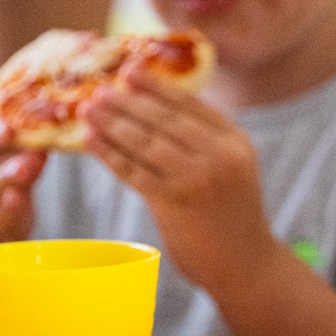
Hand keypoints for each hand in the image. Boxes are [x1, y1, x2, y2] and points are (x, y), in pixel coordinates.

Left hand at [81, 69, 269, 290]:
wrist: (245, 265)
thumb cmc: (233, 215)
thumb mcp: (235, 168)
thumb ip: (208, 141)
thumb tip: (161, 107)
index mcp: (235, 141)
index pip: (191, 104)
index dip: (157, 86)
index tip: (131, 71)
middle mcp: (219, 155)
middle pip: (164, 119)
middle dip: (129, 100)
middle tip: (101, 87)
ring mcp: (196, 178)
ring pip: (145, 141)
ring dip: (112, 122)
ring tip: (89, 108)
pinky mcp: (173, 203)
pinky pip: (133, 171)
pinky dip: (109, 153)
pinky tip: (91, 140)